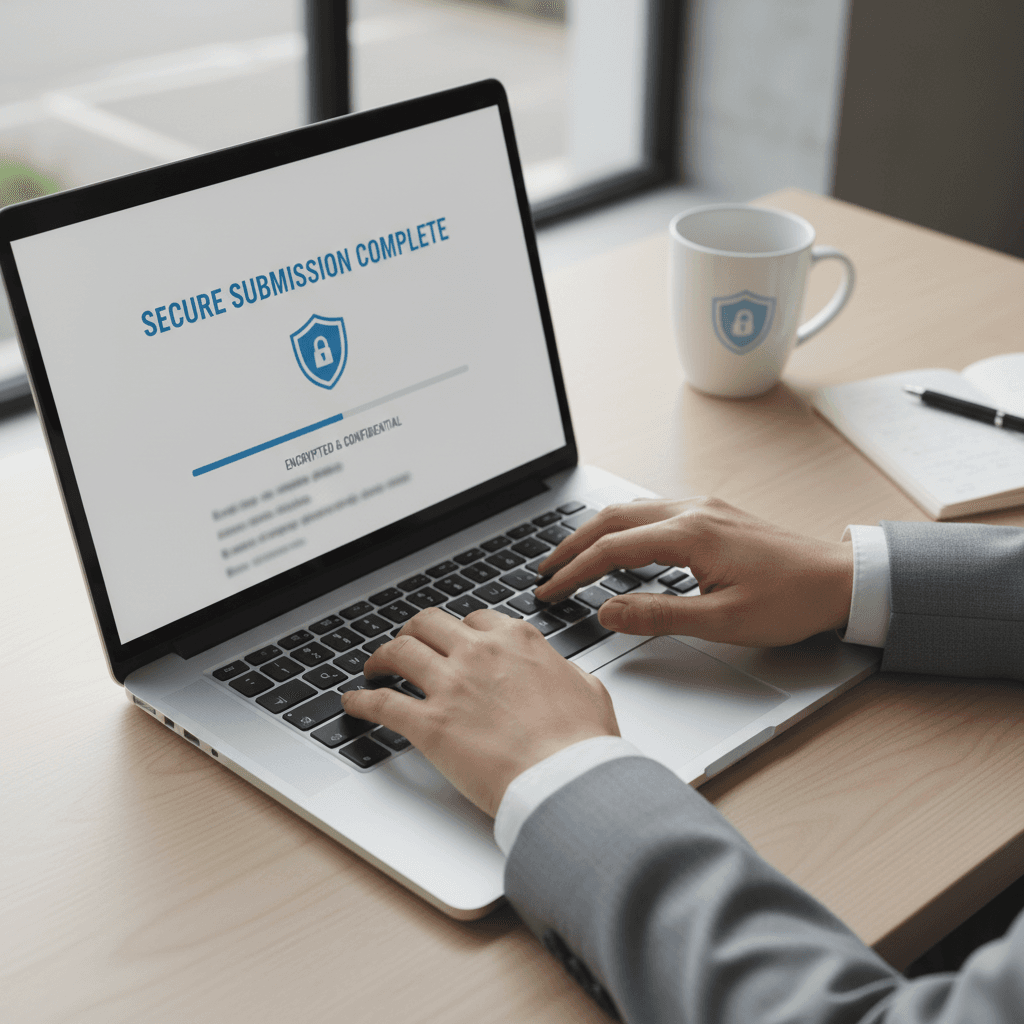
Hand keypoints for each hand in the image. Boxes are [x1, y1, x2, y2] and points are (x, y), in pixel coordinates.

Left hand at [340, 608, 618, 815]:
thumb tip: (560, 671)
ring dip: (380, 658)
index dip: (459, 631)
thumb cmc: (583, 743)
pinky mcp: (430, 724)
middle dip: (413, 632)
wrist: (567, 781)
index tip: (452, 641)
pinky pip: (382, 704)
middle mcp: (479, 653)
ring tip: (373, 668)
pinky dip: (360, 701)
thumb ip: (564, 671)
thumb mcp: (588, 688)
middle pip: (428, 624)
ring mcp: (451, 686)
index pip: (475, 620)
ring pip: (399, 652)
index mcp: (517, 641)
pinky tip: (352, 704)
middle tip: (406, 646)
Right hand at [534, 497, 853, 646]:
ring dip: (595, 532)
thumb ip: (659, 615)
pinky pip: (652, 512)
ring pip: (631, 511)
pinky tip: (618, 545)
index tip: (549, 591)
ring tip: (570, 556)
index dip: (574, 571)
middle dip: (572, 544)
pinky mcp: (713, 514)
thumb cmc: (791, 601)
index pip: (612, 549)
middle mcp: (692, 511)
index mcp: (691, 535)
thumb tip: (609, 612)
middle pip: (613, 519)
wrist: (842, 580)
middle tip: (544, 570)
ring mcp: (704, 508)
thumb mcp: (723, 621)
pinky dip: (622, 527)